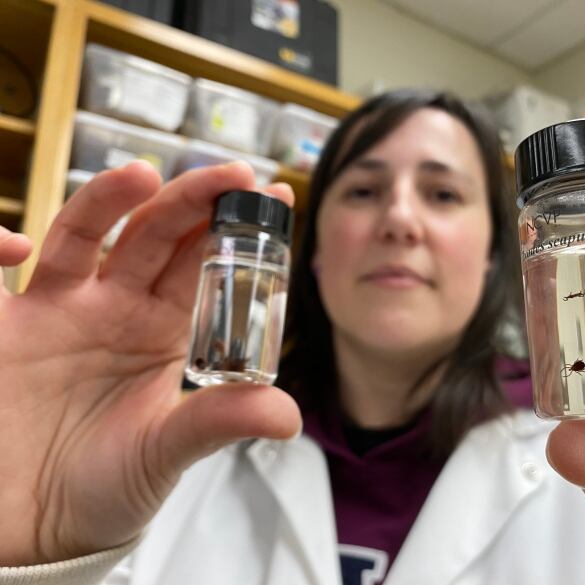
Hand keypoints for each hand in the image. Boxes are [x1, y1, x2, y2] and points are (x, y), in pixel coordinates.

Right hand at [0, 161, 300, 565]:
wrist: (35, 524)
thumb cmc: (106, 486)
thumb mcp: (168, 451)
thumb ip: (220, 422)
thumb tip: (289, 417)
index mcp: (165, 330)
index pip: (206, 265)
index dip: (238, 230)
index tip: (278, 197)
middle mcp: (118, 307)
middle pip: (158, 236)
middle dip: (193, 201)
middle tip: (232, 175)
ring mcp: (61, 307)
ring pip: (88, 234)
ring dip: (112, 201)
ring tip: (144, 176)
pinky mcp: (6, 322)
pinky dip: (0, 242)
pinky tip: (18, 243)